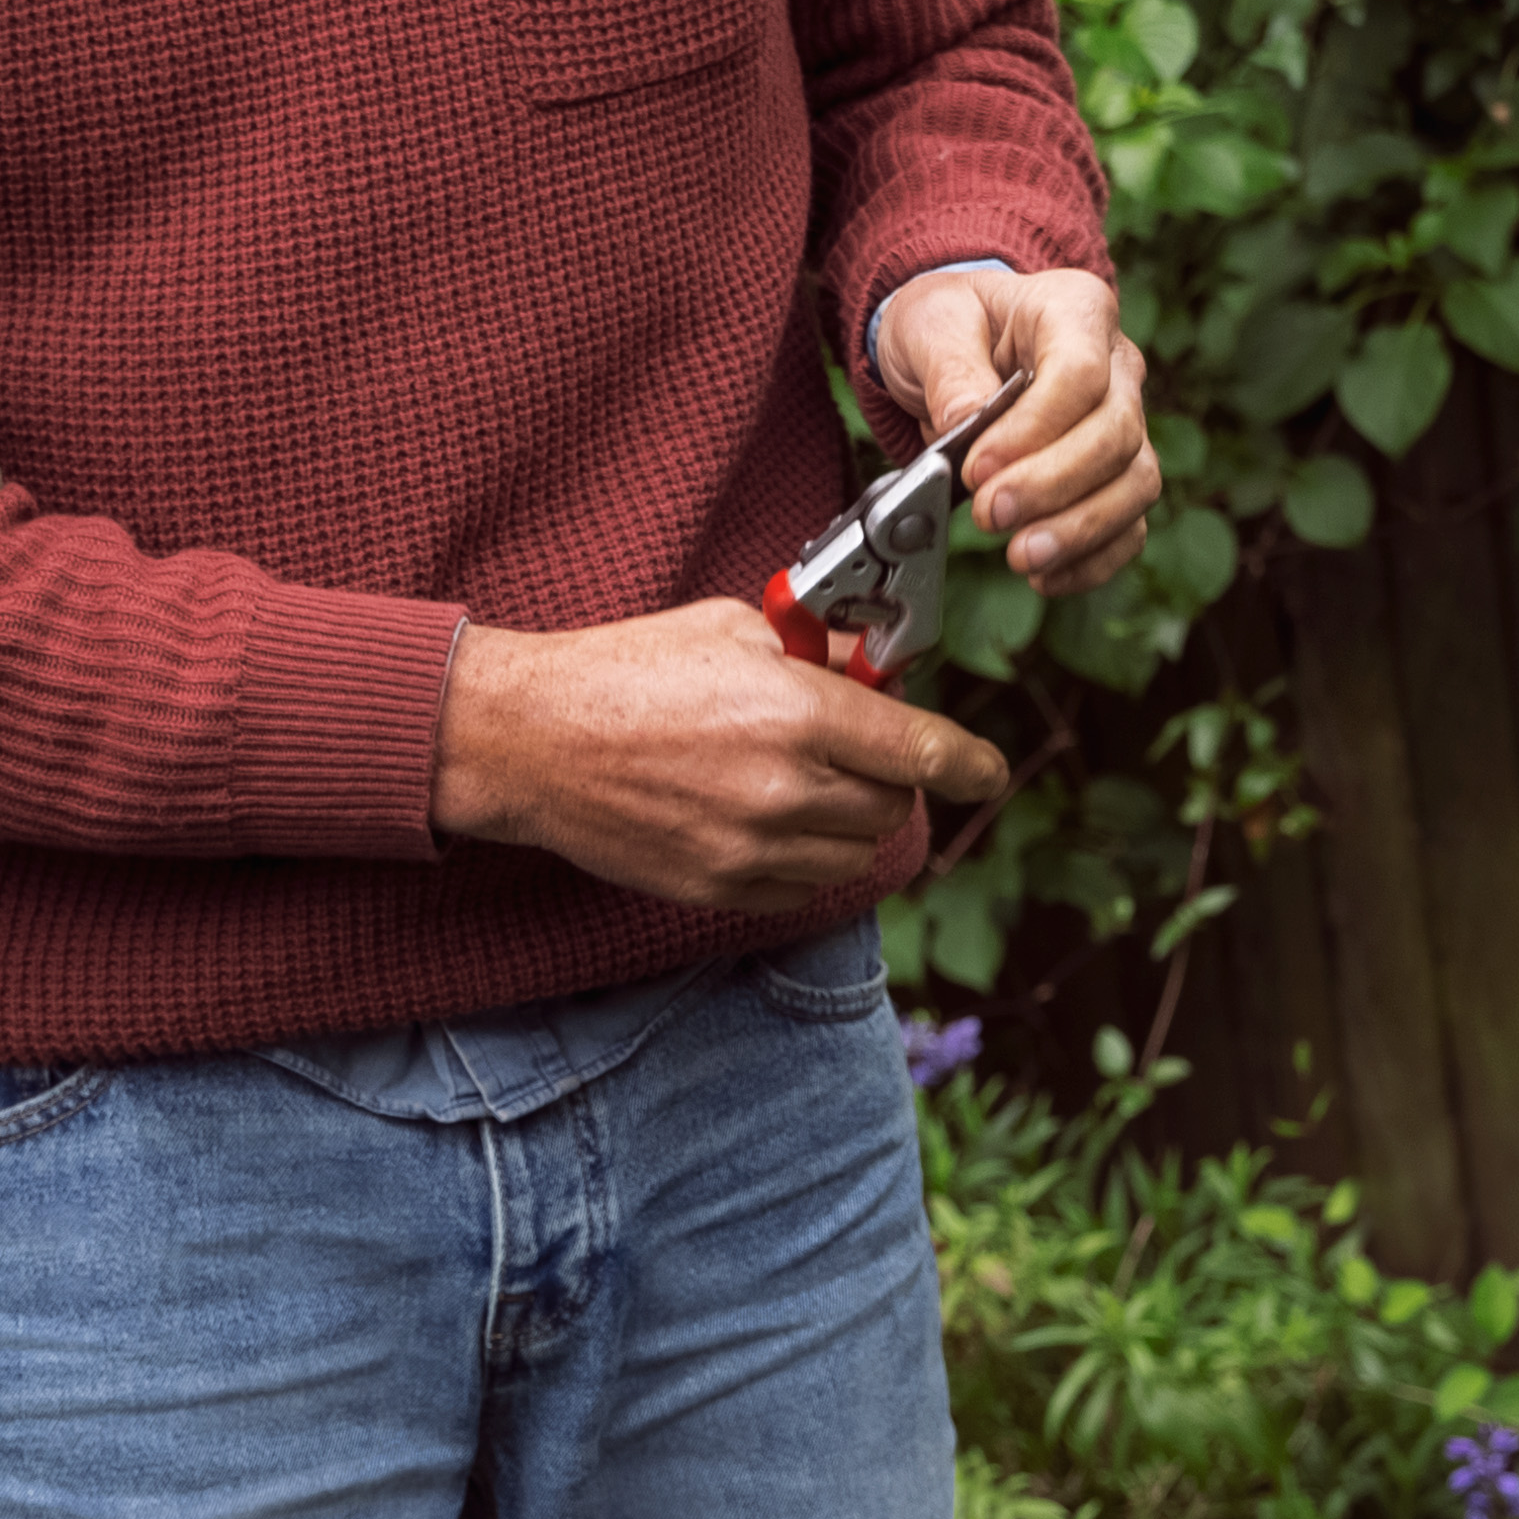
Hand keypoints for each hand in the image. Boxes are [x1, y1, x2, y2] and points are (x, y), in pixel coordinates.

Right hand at [437, 601, 1004, 908]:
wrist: (530, 739)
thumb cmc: (627, 671)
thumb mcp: (735, 630)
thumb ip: (819, 654)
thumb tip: (878, 667)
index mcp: (796, 713)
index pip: (920, 750)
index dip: (969, 765)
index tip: (989, 772)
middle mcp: (783, 789)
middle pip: (891, 803)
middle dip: (888, 775)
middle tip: (851, 746)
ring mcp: (750, 848)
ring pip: (854, 852)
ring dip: (849, 820)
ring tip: (802, 780)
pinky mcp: (718, 888)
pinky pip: (803, 886)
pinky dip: (805, 856)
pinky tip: (765, 816)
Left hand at [872, 265, 1160, 589]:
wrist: (957, 344)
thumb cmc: (950, 325)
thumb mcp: (929, 324)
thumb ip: (949, 369)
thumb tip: (966, 424)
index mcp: (1076, 310)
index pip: (1082, 374)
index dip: (1035, 429)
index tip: (978, 467)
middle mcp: (1118, 366)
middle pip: (1116, 434)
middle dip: (1053, 485)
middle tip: (989, 514)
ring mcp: (1126, 422)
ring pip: (1135, 484)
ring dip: (1080, 530)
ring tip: (1021, 556)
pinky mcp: (1117, 475)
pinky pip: (1129, 525)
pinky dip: (1093, 559)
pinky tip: (1045, 575)